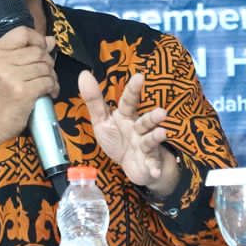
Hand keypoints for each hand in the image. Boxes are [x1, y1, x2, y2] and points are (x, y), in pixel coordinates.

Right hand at [0, 28, 57, 163]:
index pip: (22, 32)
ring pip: (45, 67)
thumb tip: (50, 40)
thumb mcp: (0, 70)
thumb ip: (23, 54)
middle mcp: (0, 61)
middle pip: (38, 51)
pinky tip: (48, 94)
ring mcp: (11, 76)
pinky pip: (48, 82)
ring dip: (51, 77)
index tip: (41, 51)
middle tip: (45, 75)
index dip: (37, 39)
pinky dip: (53, 88)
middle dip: (47, 62)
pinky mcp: (23, 92)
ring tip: (46, 86)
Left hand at [80, 70, 178, 195]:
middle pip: (145, 121)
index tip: (139, 76)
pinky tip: (155, 171)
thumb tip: (84, 74)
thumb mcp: (102, 121)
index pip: (129, 102)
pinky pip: (152, 164)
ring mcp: (144, 145)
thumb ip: (94, 100)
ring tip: (162, 133)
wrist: (131, 165)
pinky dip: (154, 168)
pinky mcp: (148, 162)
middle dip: (152, 117)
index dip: (133, 90)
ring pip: (150, 140)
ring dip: (155, 137)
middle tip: (161, 112)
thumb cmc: (118, 139)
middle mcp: (138, 128)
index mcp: (126, 116)